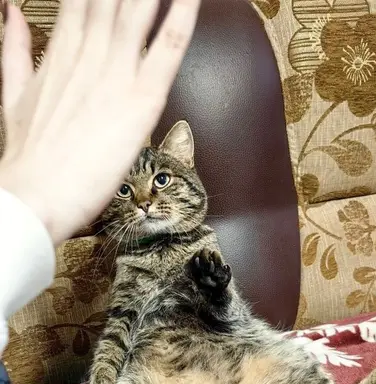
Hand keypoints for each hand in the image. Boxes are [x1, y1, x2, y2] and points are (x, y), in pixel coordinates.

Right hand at [0, 0, 199, 245]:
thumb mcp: (11, 94)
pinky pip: (167, 46)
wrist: (33, 197)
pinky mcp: (140, 100)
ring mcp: (115, 72)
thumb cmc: (27, 156)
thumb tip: (10, 10)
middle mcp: (89, 51)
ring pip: (140, 8)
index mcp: (62, 50)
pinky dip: (182, 15)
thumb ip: (14, 48)